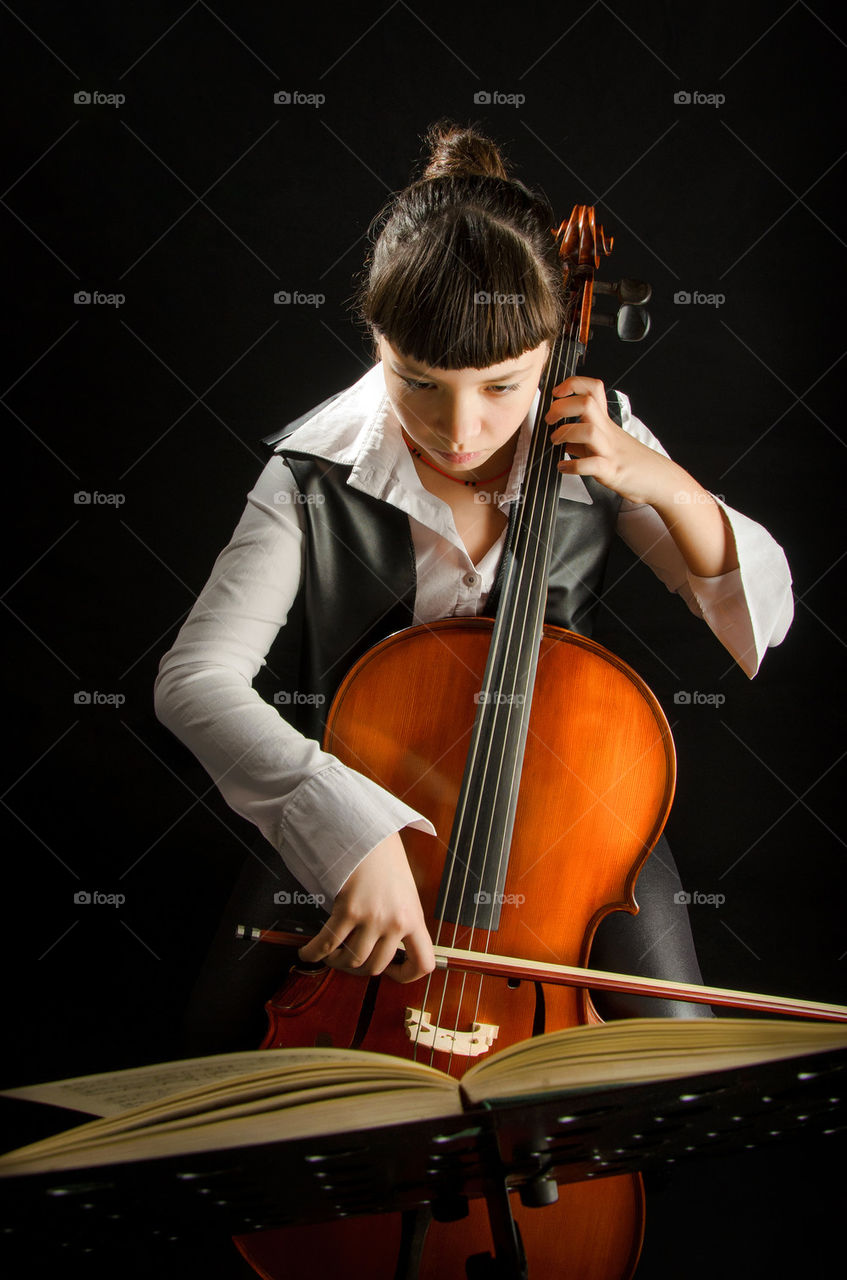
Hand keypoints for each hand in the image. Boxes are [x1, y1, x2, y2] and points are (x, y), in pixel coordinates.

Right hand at [297, 832, 435, 982]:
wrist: (367, 833)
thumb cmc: (384, 859)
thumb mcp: (404, 892)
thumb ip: (400, 918)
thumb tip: (386, 946)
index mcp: (414, 917)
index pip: (423, 962)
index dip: (407, 975)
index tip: (392, 973)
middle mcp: (396, 922)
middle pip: (376, 966)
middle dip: (359, 968)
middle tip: (348, 960)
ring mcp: (373, 918)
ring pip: (352, 960)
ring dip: (336, 962)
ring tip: (330, 955)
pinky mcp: (349, 910)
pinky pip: (328, 944)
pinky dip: (314, 952)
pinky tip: (308, 952)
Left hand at [546, 375, 737, 576]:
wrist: (659, 481)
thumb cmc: (633, 463)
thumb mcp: (606, 445)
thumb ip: (584, 441)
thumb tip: (564, 441)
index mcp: (606, 422)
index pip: (593, 388)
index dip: (573, 384)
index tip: (557, 393)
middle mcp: (608, 432)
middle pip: (586, 403)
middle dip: (562, 407)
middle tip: (550, 420)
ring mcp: (611, 450)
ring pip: (589, 431)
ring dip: (566, 433)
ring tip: (555, 442)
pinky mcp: (612, 471)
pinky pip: (592, 465)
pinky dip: (573, 466)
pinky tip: (563, 467)